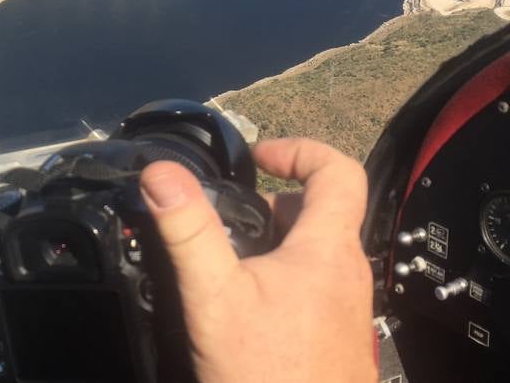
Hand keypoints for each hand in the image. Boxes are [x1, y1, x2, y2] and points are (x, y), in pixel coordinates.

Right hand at [139, 138, 375, 382]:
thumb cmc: (269, 376)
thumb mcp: (215, 297)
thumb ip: (189, 231)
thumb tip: (162, 173)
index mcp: (328, 249)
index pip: (337, 169)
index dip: (299, 149)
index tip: (259, 157)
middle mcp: (347, 273)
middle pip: (323, 211)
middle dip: (274, 203)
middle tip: (230, 216)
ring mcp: (347, 309)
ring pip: (315, 252)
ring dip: (276, 242)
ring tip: (230, 261)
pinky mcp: (338, 339)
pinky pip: (313, 288)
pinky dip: (282, 278)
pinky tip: (244, 309)